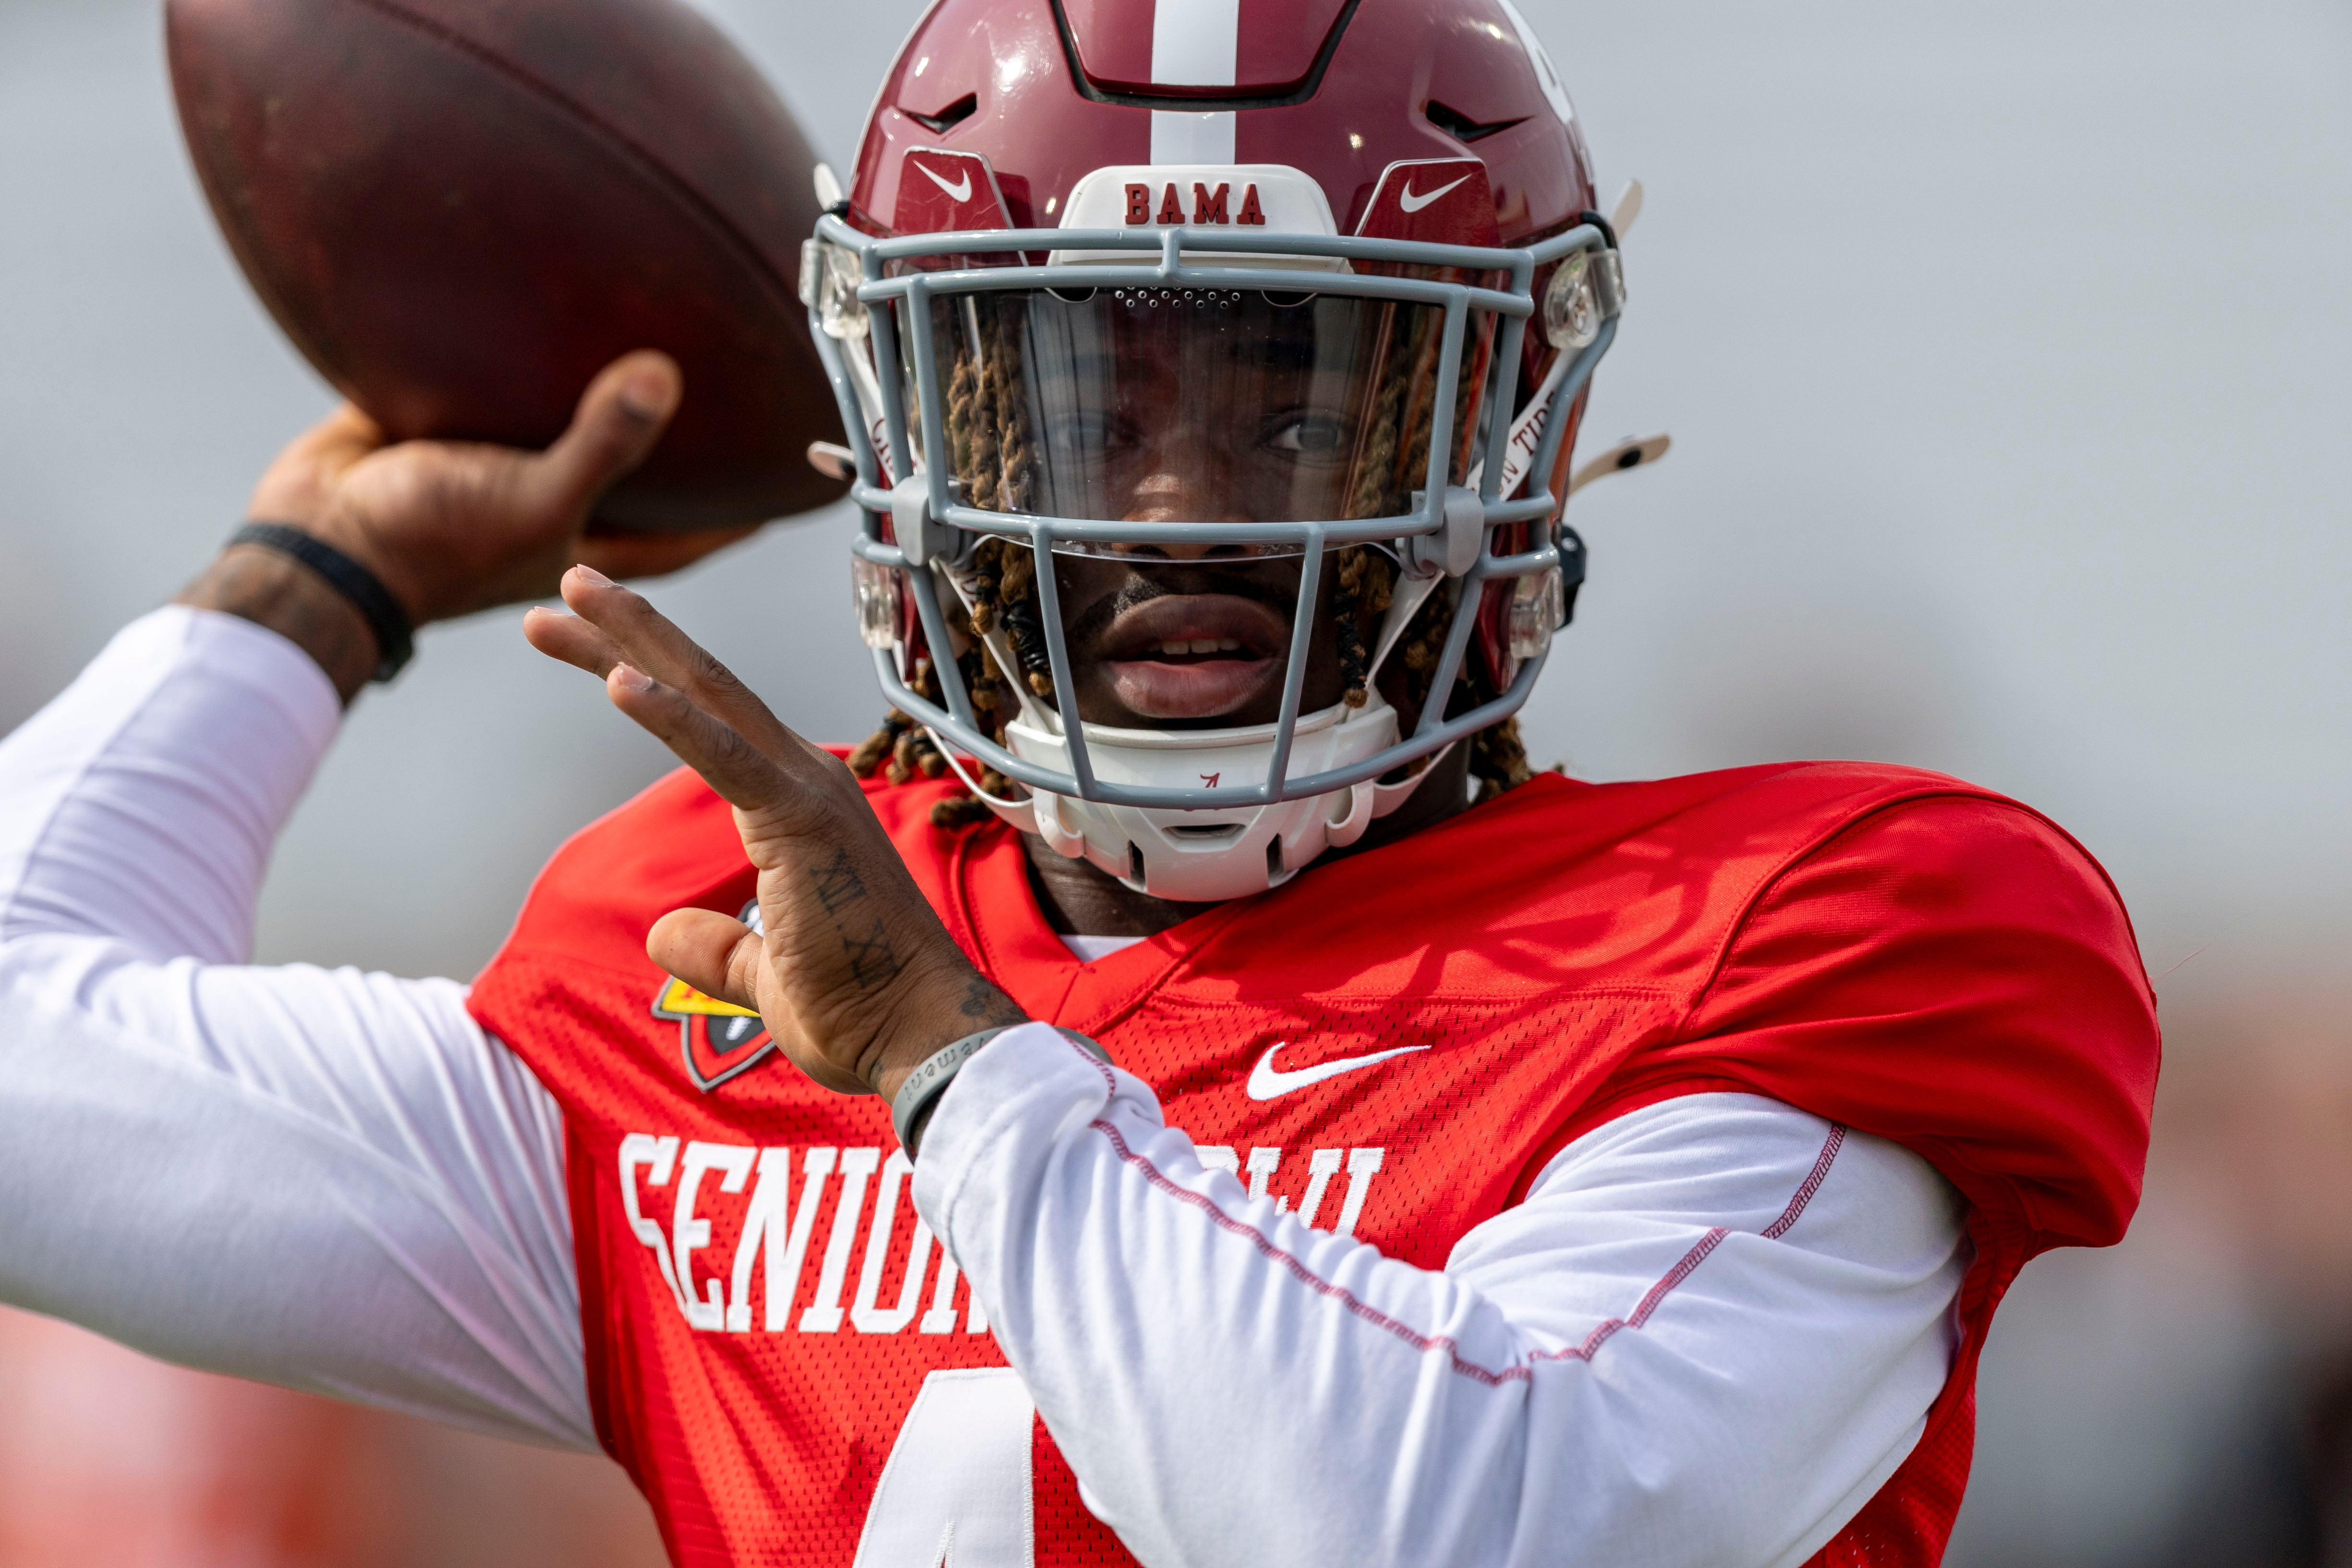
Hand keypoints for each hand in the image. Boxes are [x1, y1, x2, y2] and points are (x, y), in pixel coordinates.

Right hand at [247, 351, 750, 626]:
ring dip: (598, 384)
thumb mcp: (538, 496)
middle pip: (643, 470)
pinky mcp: (448, 429)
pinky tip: (540, 290)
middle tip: (733, 375)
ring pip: (570, 422)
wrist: (315, 541)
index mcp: (599, 546)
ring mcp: (505, 467)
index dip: (747, 507)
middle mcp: (561, 505)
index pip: (700, 530)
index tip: (795, 471)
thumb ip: (604, 442)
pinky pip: (497, 387)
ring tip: (648, 314)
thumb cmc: (434, 544)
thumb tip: (663, 378)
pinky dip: (517, 353)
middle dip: (680, 435)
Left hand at [525, 567, 1029, 1102]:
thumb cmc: (859, 1007)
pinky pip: (723, 756)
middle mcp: (806, 779)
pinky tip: (617, 679)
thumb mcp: (762, 975)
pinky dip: (670, 714)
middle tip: (567, 582)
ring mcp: (806, 792)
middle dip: (628, 631)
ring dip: (633, 640)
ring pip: (707, 695)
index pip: (710, 723)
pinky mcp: (800, 820)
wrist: (919, 1034)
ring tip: (570, 589)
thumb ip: (713, 947)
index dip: (646, 676)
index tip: (586, 649)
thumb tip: (661, 934)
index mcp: (798, 806)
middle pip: (703, 685)